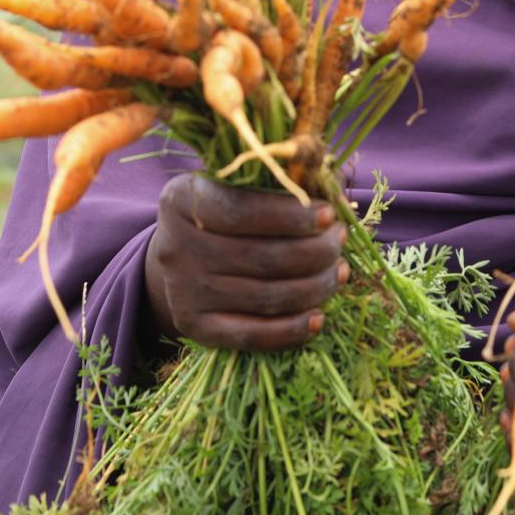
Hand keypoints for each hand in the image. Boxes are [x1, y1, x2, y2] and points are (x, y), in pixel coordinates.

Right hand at [143, 173, 347, 351]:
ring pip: (263, 296)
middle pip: (259, 257)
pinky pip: (251, 336)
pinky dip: (291, 330)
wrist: (178, 258)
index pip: (240, 210)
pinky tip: (319, 317)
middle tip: (339, 241)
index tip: (328, 214)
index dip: (290, 215)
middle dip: (313, 251)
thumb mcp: (233, 183)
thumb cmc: (221, 209)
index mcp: (180, 200)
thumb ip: (276, 178)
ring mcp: (183, 292)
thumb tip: (329, 182)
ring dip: (313, 286)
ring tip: (339, 270)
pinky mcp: (195, 328)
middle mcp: (176, 247)